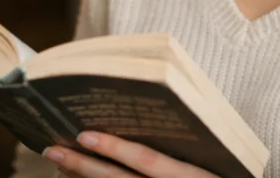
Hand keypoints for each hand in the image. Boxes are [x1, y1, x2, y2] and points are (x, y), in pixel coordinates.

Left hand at [41, 132, 220, 177]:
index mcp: (191, 176)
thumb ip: (188, 132)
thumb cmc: (225, 172)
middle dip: (83, 166)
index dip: (115, 149)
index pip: (147, 162)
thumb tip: (147, 108)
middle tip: (53, 150)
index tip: (84, 135)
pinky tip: (76, 177)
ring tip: (58, 162)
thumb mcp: (217, 154)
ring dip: (83, 177)